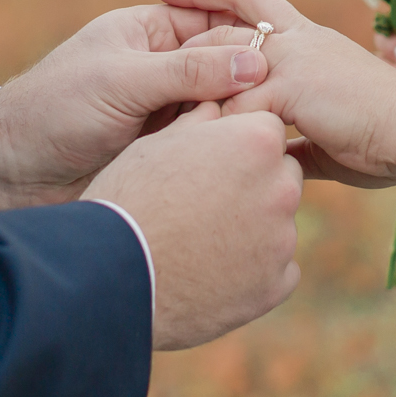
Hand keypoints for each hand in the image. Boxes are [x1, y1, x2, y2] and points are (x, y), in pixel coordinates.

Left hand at [0, 4, 265, 214]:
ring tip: (276, 140)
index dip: (251, 41)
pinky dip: (227, 153)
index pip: (217, 24)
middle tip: (289, 108)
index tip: (285, 65)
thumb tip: (258, 61)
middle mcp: (163, 69)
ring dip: (243, 123)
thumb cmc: (54, 111)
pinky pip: (208, 147)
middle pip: (228, 69)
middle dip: (255, 85)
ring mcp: (166, 112)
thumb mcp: (122, 81)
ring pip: (222, 112)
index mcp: (150, 33)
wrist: (9, 173)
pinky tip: (252, 166)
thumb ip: (188, 71)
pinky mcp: (166, 154)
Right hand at [85, 102, 303, 349]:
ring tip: (201, 240)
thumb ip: (200, 122)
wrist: (113, 275)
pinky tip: (213, 271)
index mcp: (254, 143)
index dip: (238, 144)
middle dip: (255, 184)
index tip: (212, 162)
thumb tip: (215, 111)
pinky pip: (276, 269)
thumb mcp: (158, 143)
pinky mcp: (275, 285)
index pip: (268, 130)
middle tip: (207, 202)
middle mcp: (280, 189)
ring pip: (277, 224)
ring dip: (252, 228)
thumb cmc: (130, 200)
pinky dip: (252, 271)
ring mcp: (281, 241)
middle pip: (281, 176)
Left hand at [155, 0, 395, 183]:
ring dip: (192, 73)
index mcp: (311, 44)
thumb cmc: (392, 141)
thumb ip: (303, 143)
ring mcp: (296, 60)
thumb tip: (284, 160)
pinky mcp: (293, 88)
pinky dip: (210, 122)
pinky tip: (188, 139)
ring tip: (156, 82)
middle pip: (234, 11)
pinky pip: (235, 102)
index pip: (256, 0)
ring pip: (225, 55)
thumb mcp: (335, 139)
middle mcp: (300, 42)